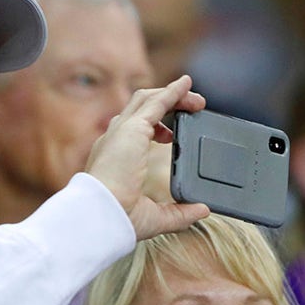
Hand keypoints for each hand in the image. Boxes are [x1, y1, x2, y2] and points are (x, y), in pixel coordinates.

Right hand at [84, 75, 208, 239]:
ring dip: (173, 95)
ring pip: (148, 100)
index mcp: (115, 159)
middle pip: (142, 110)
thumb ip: (180, 213)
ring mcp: (121, 131)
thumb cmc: (119, 219)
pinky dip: (173, 91)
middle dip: (167, 104)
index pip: (134, 133)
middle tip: (192, 109)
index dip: (155, 128)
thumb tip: (202, 209)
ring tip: (196, 99)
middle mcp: (115, 141)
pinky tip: (187, 85)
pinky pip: (157, 102)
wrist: (102, 215)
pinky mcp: (132, 128)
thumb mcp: (156, 217)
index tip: (171, 135)